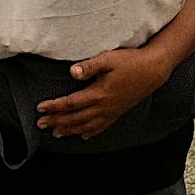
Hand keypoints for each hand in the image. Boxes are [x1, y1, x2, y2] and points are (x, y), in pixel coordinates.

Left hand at [39, 40, 173, 138]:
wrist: (154, 70)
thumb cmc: (131, 62)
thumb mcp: (109, 59)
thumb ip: (90, 66)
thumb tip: (72, 72)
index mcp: (99, 93)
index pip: (71, 103)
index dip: (54, 106)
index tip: (40, 108)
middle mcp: (104, 106)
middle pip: (75, 118)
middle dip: (56, 122)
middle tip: (40, 125)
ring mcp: (111, 111)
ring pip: (87, 126)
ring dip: (70, 130)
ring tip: (56, 134)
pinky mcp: (118, 112)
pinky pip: (102, 126)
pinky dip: (91, 132)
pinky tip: (84, 136)